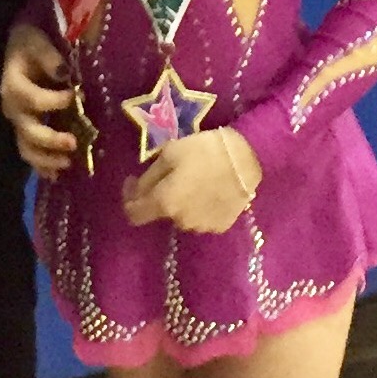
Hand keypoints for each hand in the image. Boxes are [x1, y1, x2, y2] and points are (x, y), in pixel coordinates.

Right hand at [0, 24, 76, 178]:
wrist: (16, 51)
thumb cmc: (28, 46)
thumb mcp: (37, 42)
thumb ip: (49, 56)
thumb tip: (64, 73)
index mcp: (13, 86)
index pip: (33, 99)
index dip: (53, 101)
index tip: (74, 95)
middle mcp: (12, 109)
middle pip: (28, 130)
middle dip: (50, 139)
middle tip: (73, 143)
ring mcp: (18, 122)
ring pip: (27, 148)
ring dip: (46, 159)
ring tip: (67, 163)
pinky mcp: (25, 131)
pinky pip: (30, 153)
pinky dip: (42, 166)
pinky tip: (57, 176)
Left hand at [122, 127, 259, 234]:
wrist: (246, 159)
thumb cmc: (204, 151)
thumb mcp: (170, 154)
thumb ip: (149, 176)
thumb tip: (136, 189)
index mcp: (165, 203)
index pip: (134, 214)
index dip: (129, 198)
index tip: (133, 180)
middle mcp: (181, 221)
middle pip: (160, 212)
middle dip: (159, 195)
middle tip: (170, 174)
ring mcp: (202, 226)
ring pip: (181, 216)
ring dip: (181, 202)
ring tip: (193, 180)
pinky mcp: (221, 226)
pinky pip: (201, 218)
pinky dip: (200, 207)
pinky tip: (209, 189)